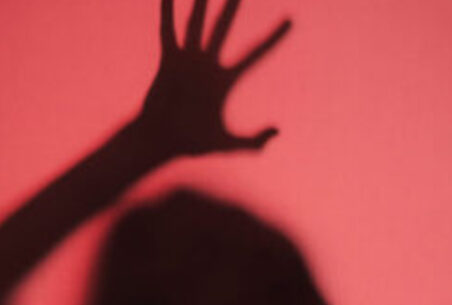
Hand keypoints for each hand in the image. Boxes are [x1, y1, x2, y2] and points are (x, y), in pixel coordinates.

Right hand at [138, 0, 290, 155]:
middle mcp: (207, 65)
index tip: (290, 20)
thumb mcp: (227, 144)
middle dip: (232, 7)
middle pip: (223, 28)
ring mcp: (188, 61)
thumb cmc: (192, 144)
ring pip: (196, 24)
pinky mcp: (169, 62)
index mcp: (225, 80)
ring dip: (201, 3)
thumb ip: (253, 141)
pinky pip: (168, 32)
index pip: (255, 53)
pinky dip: (167, 13)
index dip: (273, 37)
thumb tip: (277, 131)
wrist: (161, 142)